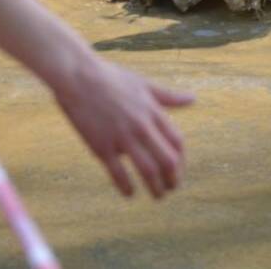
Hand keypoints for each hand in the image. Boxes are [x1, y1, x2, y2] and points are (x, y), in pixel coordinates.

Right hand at [54, 57, 193, 199]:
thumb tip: (193, 99)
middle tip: (171, 189)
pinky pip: (118, 173)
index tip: (178, 169)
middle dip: (173, 178)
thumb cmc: (111, 77)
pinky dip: (126, 187)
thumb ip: (168, 96)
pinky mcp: (101, 145)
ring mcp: (122, 136)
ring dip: (156, 187)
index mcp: (153, 111)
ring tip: (157, 196)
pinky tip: (129, 194)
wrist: (78, 76)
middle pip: (168, 159)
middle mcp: (142, 126)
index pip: (177, 142)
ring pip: (148, 169)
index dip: (182, 160)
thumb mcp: (144, 84)